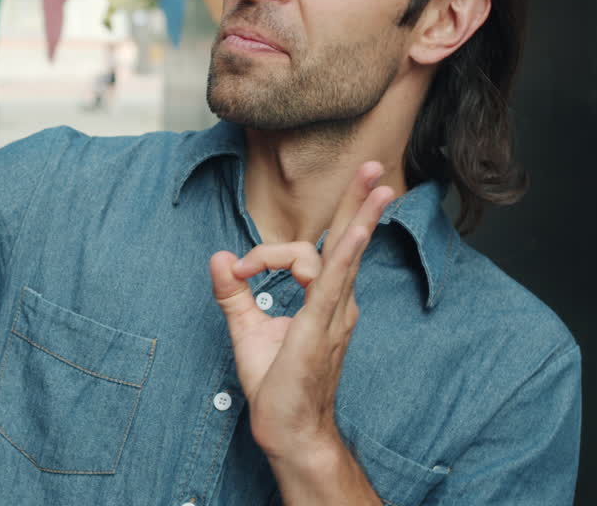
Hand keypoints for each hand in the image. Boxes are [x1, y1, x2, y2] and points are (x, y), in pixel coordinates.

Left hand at [210, 162, 394, 460]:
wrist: (287, 428)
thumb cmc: (276, 385)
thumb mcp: (246, 329)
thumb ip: (234, 292)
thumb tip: (219, 256)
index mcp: (323, 299)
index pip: (303, 252)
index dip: (266, 253)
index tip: (241, 271)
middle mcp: (337, 301)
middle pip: (347, 241)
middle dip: (358, 202)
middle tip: (372, 167)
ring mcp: (335, 312)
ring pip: (346, 254)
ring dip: (358, 216)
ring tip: (377, 184)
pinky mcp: (322, 326)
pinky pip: (336, 282)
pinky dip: (346, 254)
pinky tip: (359, 231)